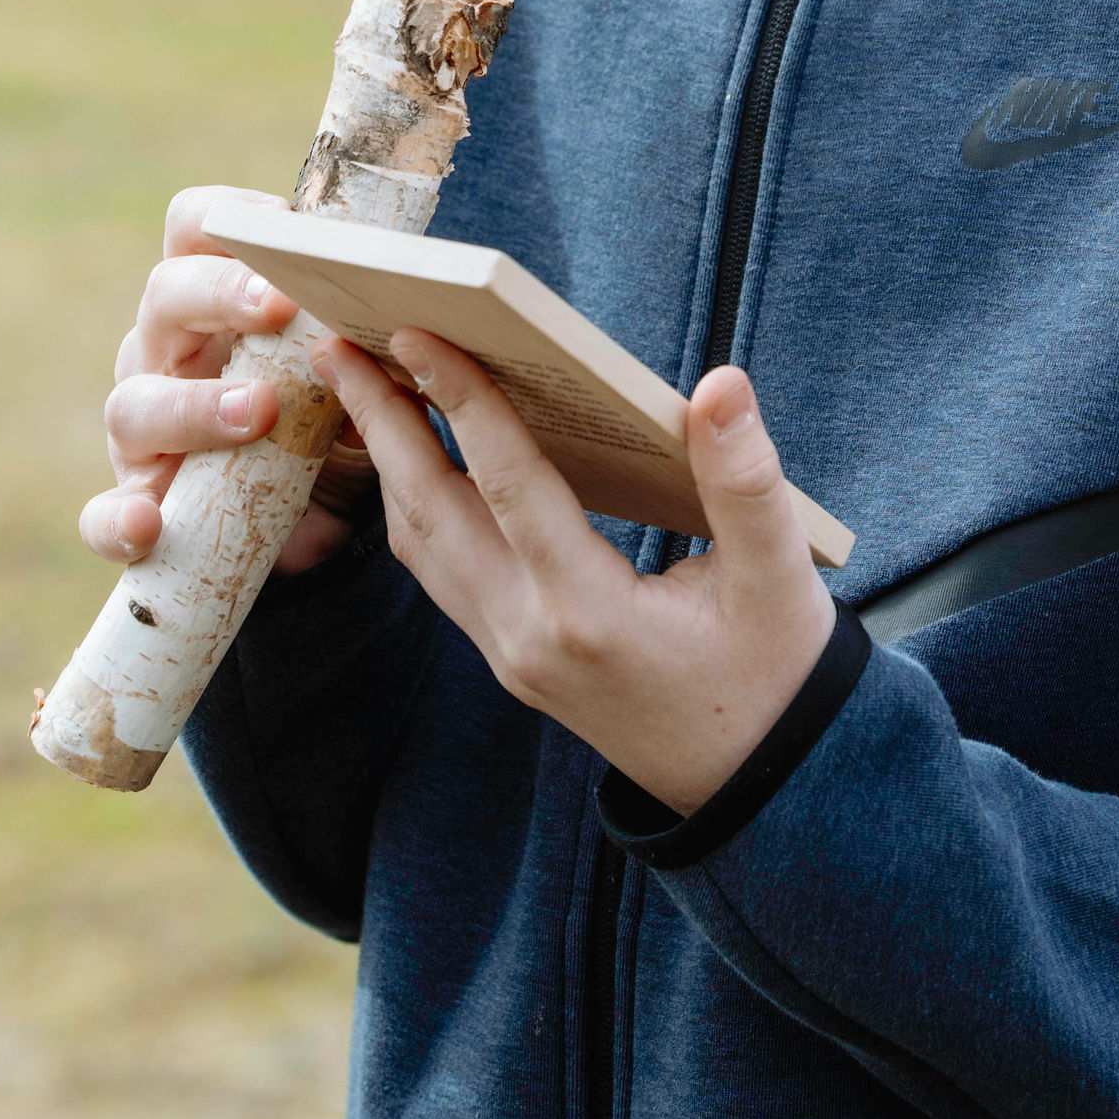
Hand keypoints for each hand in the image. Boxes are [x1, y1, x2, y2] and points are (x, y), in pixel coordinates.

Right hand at [76, 187, 367, 580]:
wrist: (310, 509)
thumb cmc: (320, 412)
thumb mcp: (349, 369)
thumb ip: (364, 341)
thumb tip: (414, 314)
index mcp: (208, 297)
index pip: (192, 228)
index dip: (228, 215)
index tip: (282, 225)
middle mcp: (164, 349)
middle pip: (165, 296)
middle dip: (220, 295)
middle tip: (279, 307)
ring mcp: (142, 427)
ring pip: (135, 403)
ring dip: (194, 405)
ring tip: (257, 413)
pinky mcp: (135, 501)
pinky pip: (104, 514)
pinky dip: (119, 519)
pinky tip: (148, 524)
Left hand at [315, 331, 834, 816]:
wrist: (759, 786)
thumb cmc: (775, 674)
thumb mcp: (780, 577)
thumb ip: (747, 479)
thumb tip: (721, 384)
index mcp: (590, 613)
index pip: (506, 484)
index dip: (461, 400)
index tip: (416, 332)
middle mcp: (529, 637)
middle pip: (430, 512)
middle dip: (382, 421)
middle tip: (338, 342)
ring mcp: (509, 655)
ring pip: (421, 546)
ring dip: (386, 461)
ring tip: (359, 383)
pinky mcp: (509, 660)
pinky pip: (438, 573)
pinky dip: (412, 505)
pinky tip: (409, 456)